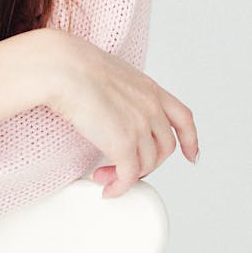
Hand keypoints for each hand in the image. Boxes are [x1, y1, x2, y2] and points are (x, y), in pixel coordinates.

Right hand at [43, 30, 198, 198]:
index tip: (190, 153)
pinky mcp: (123, 144)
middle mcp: (150, 108)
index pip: (183, 117)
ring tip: (105, 175)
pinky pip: (128, 176)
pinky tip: (107, 186)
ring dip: (127, 176)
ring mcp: (140, 126)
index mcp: (149, 88)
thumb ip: (122, 93)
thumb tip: (110, 109)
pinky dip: (119, 186)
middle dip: (147, 163)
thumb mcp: (111, 74)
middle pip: (164, 148)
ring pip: (146, 164)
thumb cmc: (73, 65)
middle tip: (126, 168)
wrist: (62, 68)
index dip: (190, 139)